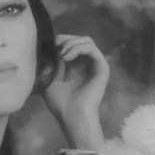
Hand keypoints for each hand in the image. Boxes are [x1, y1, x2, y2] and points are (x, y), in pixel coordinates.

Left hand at [42, 34, 109, 148]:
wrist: (71, 115)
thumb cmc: (60, 102)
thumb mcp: (51, 77)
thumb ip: (55, 60)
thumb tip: (56, 44)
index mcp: (77, 66)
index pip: (74, 43)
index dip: (63, 39)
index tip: (53, 44)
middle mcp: (88, 63)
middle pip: (82, 39)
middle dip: (67, 39)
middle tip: (57, 48)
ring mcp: (96, 65)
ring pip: (88, 41)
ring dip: (72, 43)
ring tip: (62, 55)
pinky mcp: (102, 68)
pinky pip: (92, 48)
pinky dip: (78, 48)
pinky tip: (67, 56)